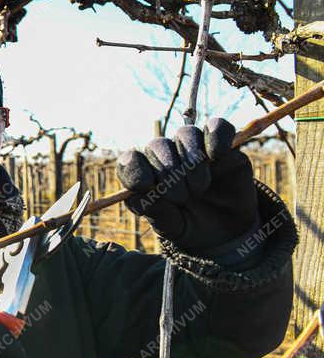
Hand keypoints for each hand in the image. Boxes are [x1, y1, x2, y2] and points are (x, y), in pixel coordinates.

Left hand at [116, 117, 257, 253]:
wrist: (228, 231)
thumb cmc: (191, 226)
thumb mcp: (171, 227)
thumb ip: (156, 212)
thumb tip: (137, 196)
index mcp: (145, 176)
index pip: (129, 161)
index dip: (134, 168)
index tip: (145, 185)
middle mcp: (166, 157)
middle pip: (158, 145)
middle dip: (169, 172)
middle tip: (182, 198)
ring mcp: (194, 149)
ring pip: (185, 133)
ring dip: (191, 160)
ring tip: (199, 188)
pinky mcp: (222, 145)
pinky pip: (216, 126)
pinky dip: (216, 137)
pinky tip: (216, 156)